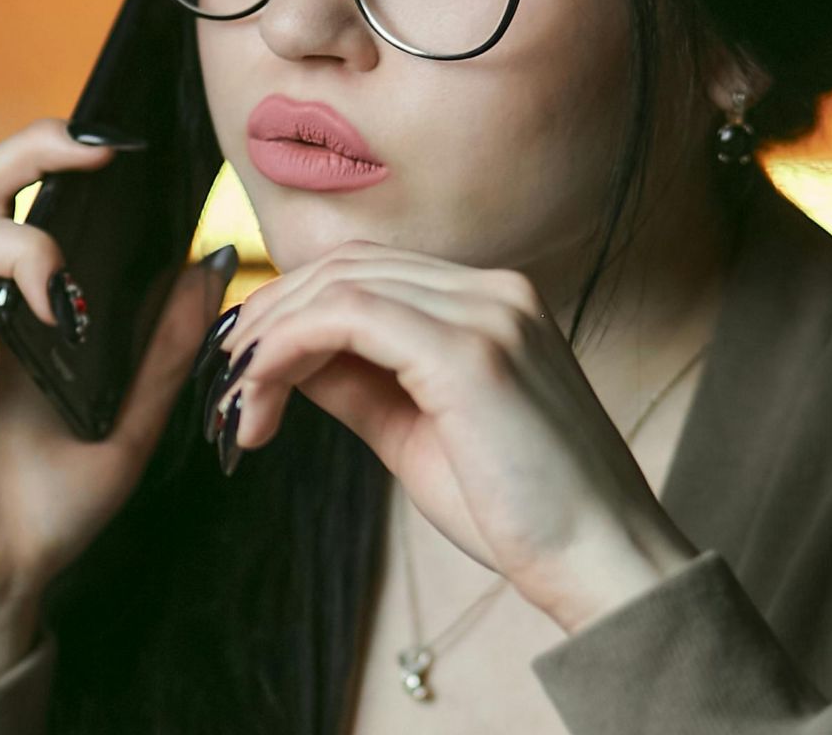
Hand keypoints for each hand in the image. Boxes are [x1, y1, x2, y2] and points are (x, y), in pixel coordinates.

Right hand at [0, 118, 237, 689]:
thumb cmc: (49, 503)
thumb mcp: (131, 420)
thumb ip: (165, 347)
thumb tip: (207, 265)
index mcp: (20, 304)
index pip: (30, 202)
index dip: (63, 160)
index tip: (124, 151)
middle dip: (30, 153)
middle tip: (90, 155)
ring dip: (19, 252)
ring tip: (60, 304)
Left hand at [215, 240, 697, 632]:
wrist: (606, 563)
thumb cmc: (522, 513)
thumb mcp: (418, 434)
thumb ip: (358, 384)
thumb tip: (286, 360)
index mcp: (493, 303)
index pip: (367, 273)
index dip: (292, 310)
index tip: (244, 368)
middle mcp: (495, 290)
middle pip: (345, 268)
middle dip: (269, 320)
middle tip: (225, 386)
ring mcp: (488, 312)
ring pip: (339, 286)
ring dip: (269, 339)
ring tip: (238, 405)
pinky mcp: (471, 351)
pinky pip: (347, 317)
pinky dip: (288, 348)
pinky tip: (262, 393)